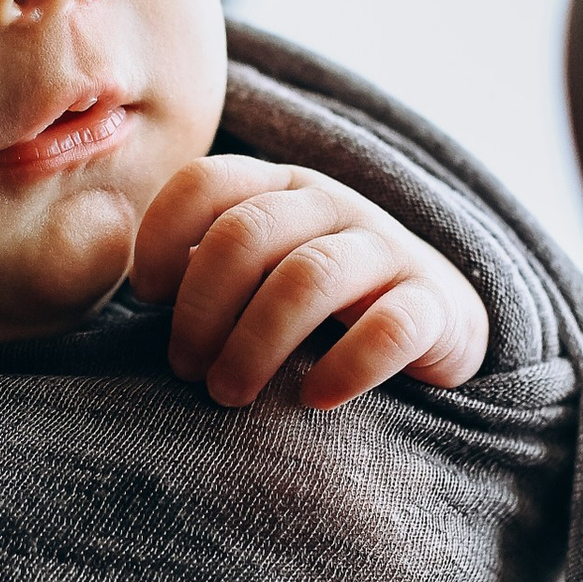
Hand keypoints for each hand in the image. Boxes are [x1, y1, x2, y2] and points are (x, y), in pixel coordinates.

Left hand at [133, 158, 489, 410]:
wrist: (440, 321)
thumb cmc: (323, 305)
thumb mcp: (263, 270)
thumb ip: (208, 266)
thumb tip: (142, 286)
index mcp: (278, 189)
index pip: (207, 181)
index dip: (162, 236)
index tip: (147, 298)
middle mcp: (332, 205)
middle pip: (246, 233)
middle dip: (201, 309)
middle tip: (187, 371)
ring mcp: (388, 249)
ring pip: (309, 277)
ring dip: (255, 344)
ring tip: (230, 395)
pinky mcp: (435, 304)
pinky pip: (390, 328)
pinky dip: (346, 366)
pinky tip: (314, 400)